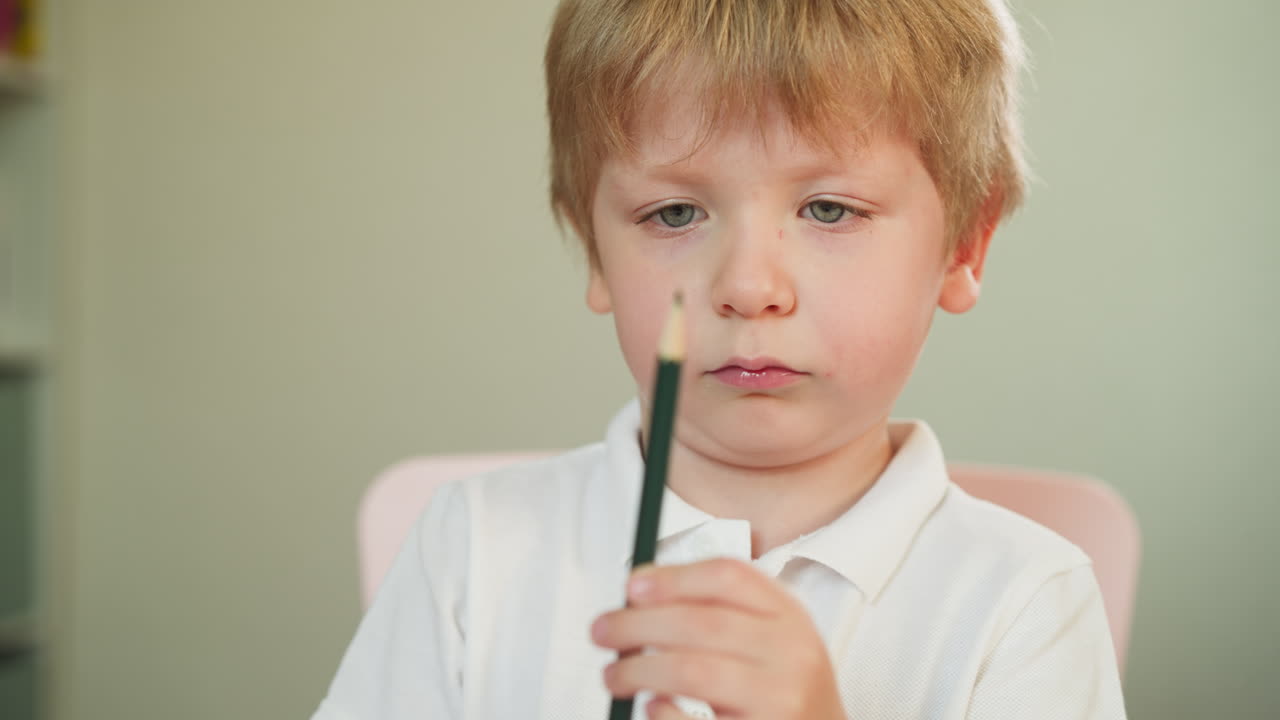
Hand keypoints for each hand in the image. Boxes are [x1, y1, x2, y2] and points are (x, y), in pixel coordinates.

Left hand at [591, 558, 845, 719]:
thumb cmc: (779, 688)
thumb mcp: (769, 639)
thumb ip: (718, 611)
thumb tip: (638, 595)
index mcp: (789, 617)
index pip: (729, 576)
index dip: (673, 577)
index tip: (631, 586)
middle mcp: (792, 655)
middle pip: (701, 622)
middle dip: (638, 624)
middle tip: (602, 631)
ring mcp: (780, 701)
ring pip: (692, 672)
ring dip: (639, 669)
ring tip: (615, 676)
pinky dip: (663, 714)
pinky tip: (653, 707)